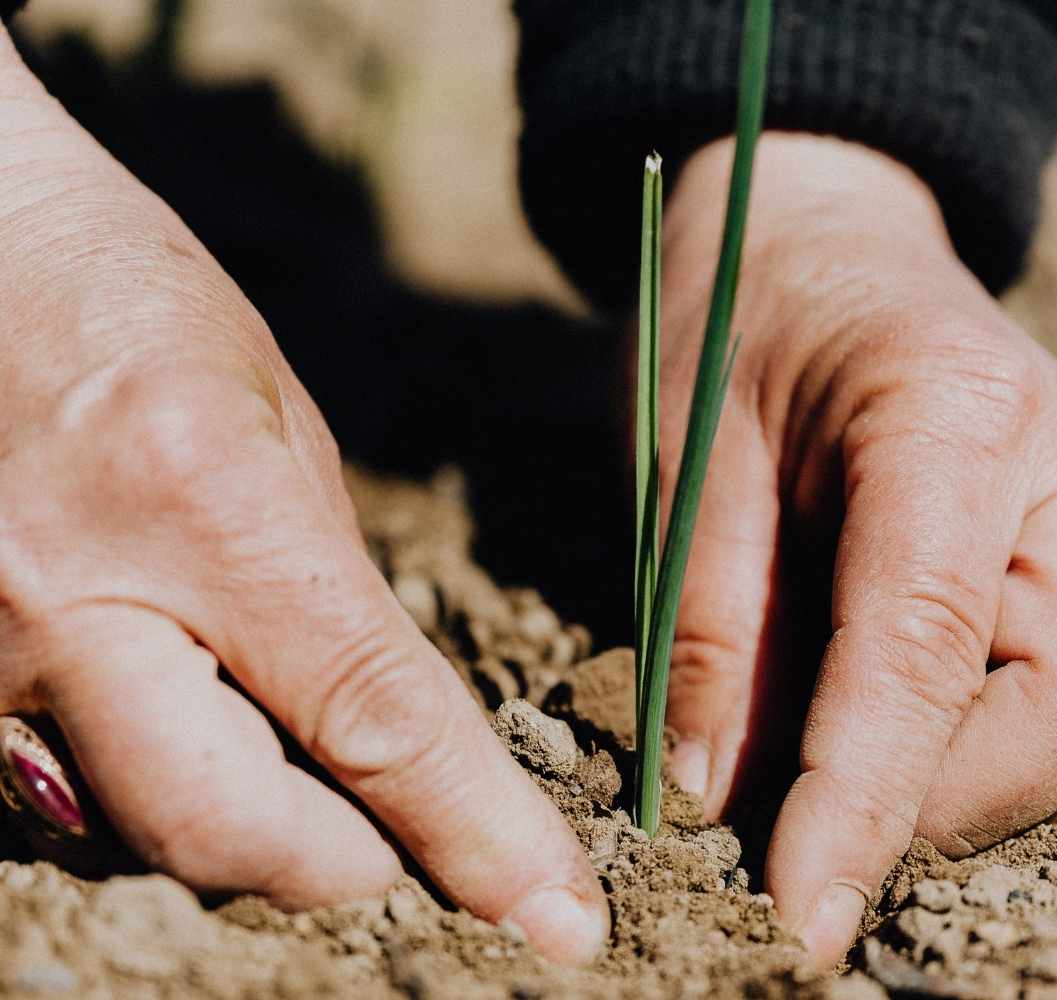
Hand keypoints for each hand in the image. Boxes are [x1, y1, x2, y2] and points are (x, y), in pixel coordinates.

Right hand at [0, 30, 605, 962]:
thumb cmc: (132, 297)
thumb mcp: (274, 422)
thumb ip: (325, 587)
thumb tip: (375, 730)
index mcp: (207, 503)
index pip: (375, 720)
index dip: (481, 836)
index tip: (559, 920)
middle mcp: (72, 596)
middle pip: (235, 834)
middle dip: (349, 867)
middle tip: (404, 842)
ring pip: (136, 835)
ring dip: (244, 831)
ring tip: (289, 761)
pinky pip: (48, 794)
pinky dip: (138, 790)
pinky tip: (173, 718)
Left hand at [658, 133, 1056, 968]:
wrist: (812, 238)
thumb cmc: (733, 322)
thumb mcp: (684, 460)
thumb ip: (709, 628)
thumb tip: (717, 801)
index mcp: (950, 412)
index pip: (930, 645)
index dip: (864, 799)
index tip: (801, 913)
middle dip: (946, 803)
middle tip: (810, 828)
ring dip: (980, 788)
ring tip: (845, 777)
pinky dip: (1000, 749)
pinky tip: (897, 729)